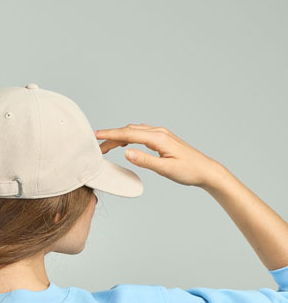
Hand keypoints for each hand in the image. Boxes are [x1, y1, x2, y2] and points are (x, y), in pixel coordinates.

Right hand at [94, 123, 222, 187]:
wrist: (206, 170)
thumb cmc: (189, 171)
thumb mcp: (165, 169)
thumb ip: (145, 161)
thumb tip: (126, 153)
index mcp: (158, 138)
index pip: (129, 134)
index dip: (110, 135)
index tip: (96, 136)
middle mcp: (159, 133)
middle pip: (129, 131)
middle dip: (111, 137)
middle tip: (97, 147)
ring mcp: (161, 134)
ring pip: (135, 131)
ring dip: (119, 137)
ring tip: (107, 147)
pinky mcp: (163, 139)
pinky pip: (141, 134)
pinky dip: (129, 137)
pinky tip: (125, 143)